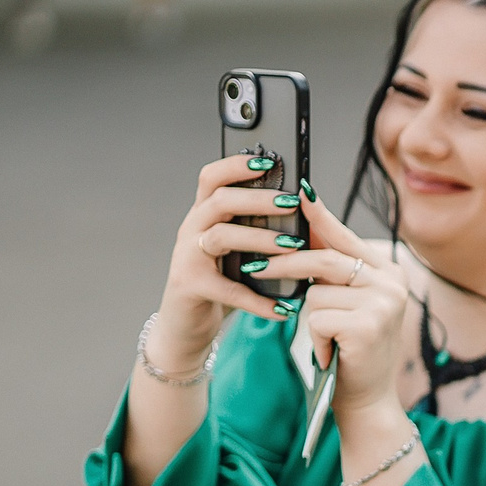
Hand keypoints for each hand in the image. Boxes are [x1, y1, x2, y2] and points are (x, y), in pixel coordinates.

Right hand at [155, 155, 310, 370]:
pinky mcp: (190, 286)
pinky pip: (228, 289)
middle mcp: (192, 229)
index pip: (213, 177)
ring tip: (293, 246)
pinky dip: (259, 300)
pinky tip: (284, 308)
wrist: (186, 325)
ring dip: (260, 238)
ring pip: (222, 236)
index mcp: (204, 215)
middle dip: (258, 199)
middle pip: (220, 200)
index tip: (269, 161)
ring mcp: (188, 257)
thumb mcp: (236, 250)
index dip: (236, 165)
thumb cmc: (219, 283)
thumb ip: (255, 228)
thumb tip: (299, 207)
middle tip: (291, 202)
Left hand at [252, 191, 412, 419]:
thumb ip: (335, 269)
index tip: (297, 193)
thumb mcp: (348, 304)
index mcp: (390, 273)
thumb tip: (306, 223)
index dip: (318, 217)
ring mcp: (384, 305)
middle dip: (285, 264)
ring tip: (324, 339)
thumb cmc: (352, 351)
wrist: (369, 402)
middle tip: (254, 267)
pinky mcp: (367, 327)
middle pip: (325, 259)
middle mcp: (393, 284)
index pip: (345, 237)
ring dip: (310, 318)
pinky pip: (317, 317)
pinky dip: (314, 338)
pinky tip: (329, 353)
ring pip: (317, 292)